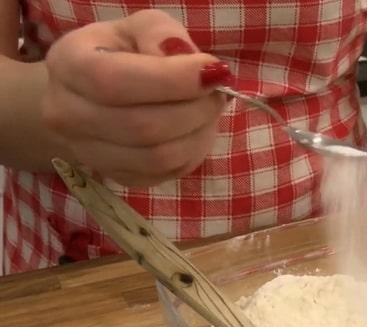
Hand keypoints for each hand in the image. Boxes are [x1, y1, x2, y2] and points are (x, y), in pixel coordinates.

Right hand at [41, 10, 231, 186]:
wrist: (97, 92)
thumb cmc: (125, 52)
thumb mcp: (143, 27)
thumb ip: (162, 36)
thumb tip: (191, 65)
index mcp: (68, 65)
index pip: (114, 81)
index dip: (172, 80)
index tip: (213, 72)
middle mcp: (67, 114)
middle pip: (142, 126)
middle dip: (195, 109)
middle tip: (217, 92)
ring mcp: (89, 153)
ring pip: (158, 157)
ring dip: (198, 133)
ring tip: (208, 110)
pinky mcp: (118, 177)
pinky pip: (165, 173)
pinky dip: (192, 152)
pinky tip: (194, 130)